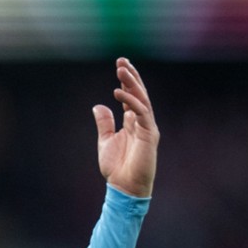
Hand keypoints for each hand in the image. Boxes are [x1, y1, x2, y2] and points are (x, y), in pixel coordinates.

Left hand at [93, 58, 158, 197]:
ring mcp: (147, 127)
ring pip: (142, 99)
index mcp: (133, 122)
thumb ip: (104, 123)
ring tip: (121, 69)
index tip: (120, 64)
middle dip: (131, 76)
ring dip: (132, 83)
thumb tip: (98, 106)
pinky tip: (118, 92)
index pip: (131, 96)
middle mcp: (142, 122)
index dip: (126, 80)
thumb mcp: (105, 141)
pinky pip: (141, 112)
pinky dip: (131, 101)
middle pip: (139, 93)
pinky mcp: (149, 134)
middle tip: (122, 60)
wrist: (125, 187)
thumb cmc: (117, 168)